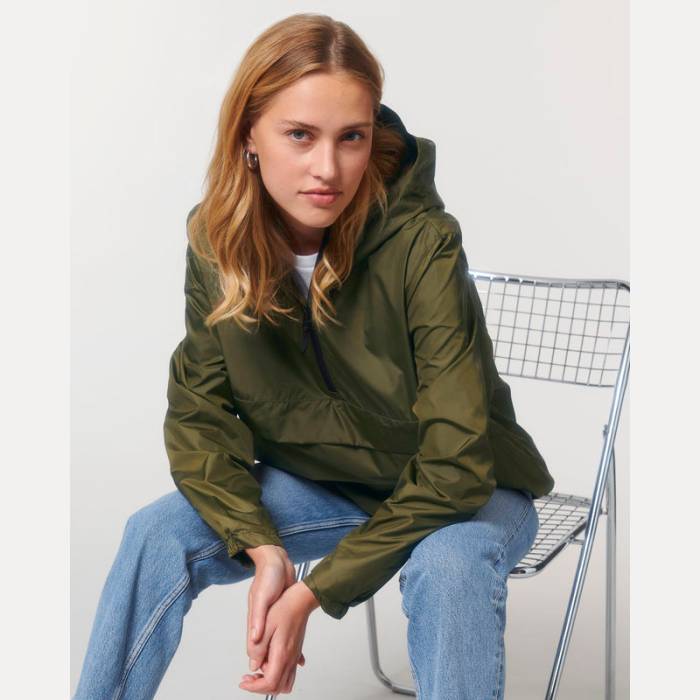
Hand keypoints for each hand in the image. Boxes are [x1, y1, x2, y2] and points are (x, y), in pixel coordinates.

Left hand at [239, 582, 318, 694]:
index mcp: (281, 654)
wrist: (301, 599)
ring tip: (259, 673)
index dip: (254, 687)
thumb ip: (258, 648)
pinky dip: (280, 674)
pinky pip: (291, 670)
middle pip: (278, 686)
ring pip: (286, 682)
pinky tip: (271, 663)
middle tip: (249, 679)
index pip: (269, 683)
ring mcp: (294, 655)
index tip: (244, 681)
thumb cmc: (285, 608)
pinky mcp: (296, 650)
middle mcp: (290, 658)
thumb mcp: (266, 625)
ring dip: (271, 682)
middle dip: (261, 687)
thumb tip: (252, 665)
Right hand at [245, 546, 302, 672]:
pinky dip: (292, 650)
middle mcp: (262, 623)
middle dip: (269, 667)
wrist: (277, 560)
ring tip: (289, 674)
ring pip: (275, 647)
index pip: (254, 650)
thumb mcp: (261, 597)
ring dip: (281, 660)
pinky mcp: (282, 616)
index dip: (259, 665)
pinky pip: (285, 637)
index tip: (262, 677)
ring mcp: (272, 620)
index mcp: (256, 621)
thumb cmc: (268, 575)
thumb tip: (254, 638)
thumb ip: (257, 618)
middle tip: (279, 680)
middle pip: (264, 652)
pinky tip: (298, 659)